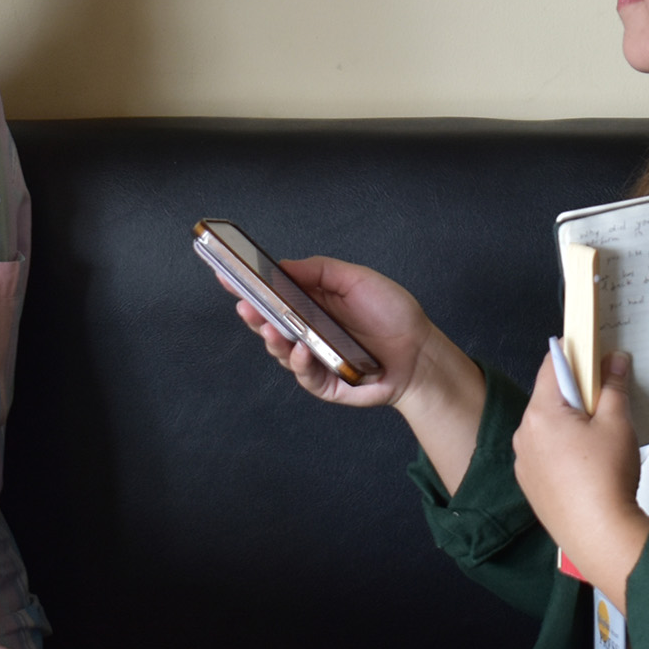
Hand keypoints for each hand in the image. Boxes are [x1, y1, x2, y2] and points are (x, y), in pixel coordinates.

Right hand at [221, 256, 445, 410]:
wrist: (421, 352)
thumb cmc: (394, 315)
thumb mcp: (357, 280)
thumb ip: (320, 271)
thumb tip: (283, 265)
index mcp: (311, 305)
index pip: (272, 295)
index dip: (248, 286)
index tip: (227, 275)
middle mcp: (307, 331)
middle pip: (268, 323)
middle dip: (252, 313)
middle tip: (243, 303)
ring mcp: (314, 358)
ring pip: (281, 351)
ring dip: (273, 339)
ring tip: (271, 327)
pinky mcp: (325, 383)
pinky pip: (304, 375)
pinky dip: (298, 362)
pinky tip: (300, 349)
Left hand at [512, 351, 648, 610]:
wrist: (599, 536)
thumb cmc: (606, 478)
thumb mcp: (617, 423)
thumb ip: (614, 387)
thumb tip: (614, 360)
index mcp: (540, 412)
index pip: (552, 365)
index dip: (575, 355)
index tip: (594, 353)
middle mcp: (523, 434)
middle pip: (549, 398)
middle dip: (576, 395)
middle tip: (606, 401)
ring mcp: (523, 462)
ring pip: (547, 429)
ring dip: (569, 425)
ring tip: (600, 438)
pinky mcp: (530, 485)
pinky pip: (544, 455)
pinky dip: (562, 452)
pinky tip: (588, 465)